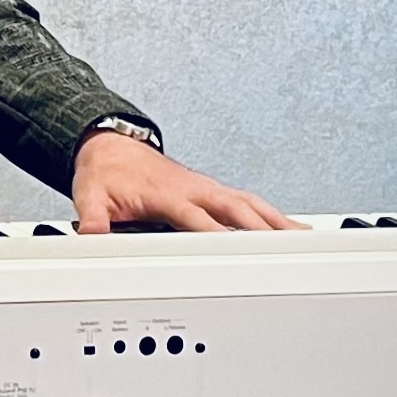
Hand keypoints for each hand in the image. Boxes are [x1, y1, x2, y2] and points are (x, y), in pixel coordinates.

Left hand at [71, 132, 302, 233]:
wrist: (109, 144)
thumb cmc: (104, 173)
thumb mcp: (89, 195)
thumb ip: (92, 219)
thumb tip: (90, 237)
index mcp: (165, 193)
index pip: (196, 218)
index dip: (217, 235)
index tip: (238, 253)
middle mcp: (193, 189)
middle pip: (236, 211)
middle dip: (262, 231)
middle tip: (292, 252)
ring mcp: (206, 189)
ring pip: (250, 205)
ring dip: (277, 222)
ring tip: (307, 242)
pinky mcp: (212, 192)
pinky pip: (249, 203)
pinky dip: (273, 216)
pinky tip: (292, 230)